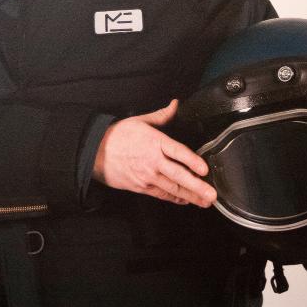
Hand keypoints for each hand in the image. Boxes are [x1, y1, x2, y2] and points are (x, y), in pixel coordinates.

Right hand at [93, 99, 216, 207]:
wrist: (94, 152)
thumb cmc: (117, 135)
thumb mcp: (140, 121)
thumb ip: (162, 115)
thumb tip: (176, 105)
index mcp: (154, 142)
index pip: (177, 152)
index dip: (192, 161)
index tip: (205, 169)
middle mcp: (152, 161)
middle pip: (178, 175)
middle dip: (197, 186)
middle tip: (211, 194)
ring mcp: (147, 176)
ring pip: (172, 189)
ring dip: (191, 196)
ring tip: (205, 201)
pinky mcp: (141, 187)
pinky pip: (161, 195)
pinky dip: (175, 198)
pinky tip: (186, 200)